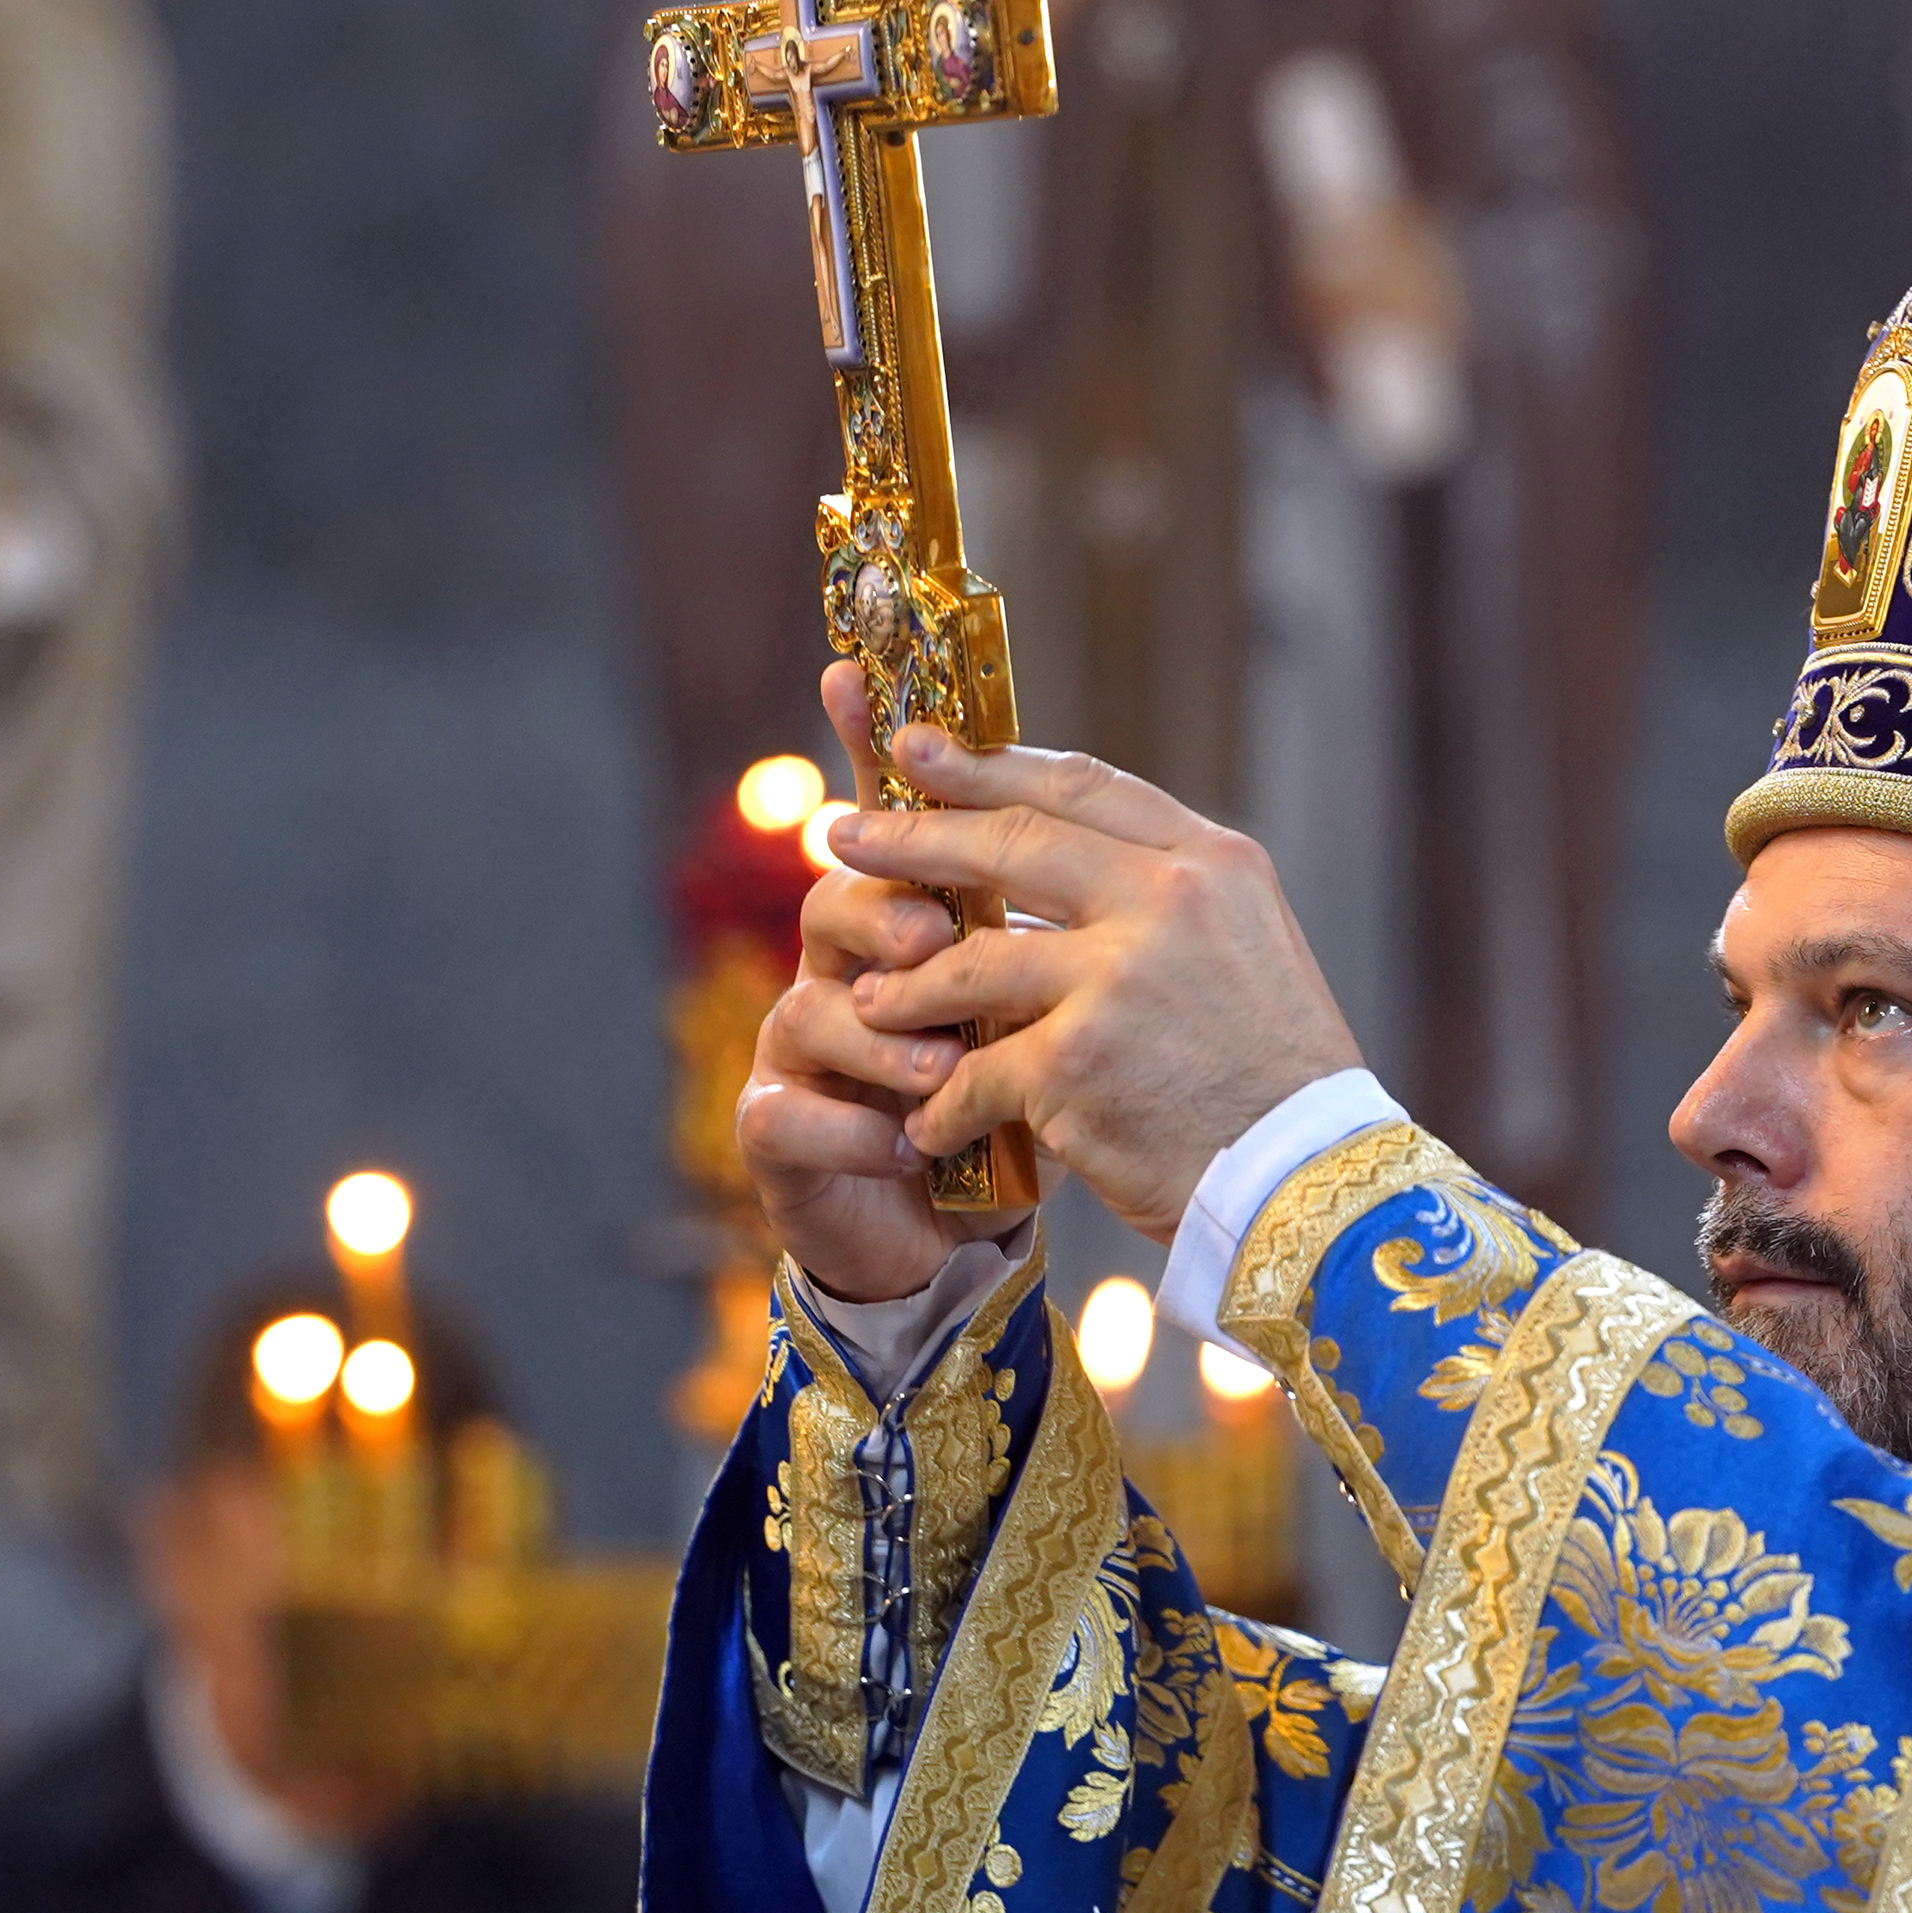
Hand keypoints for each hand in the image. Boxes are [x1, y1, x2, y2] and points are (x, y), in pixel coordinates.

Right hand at [734, 665, 1017, 1300]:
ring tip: (944, 1067)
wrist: (969, 1239)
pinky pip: (789, 1113)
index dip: (870, 747)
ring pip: (810, 1005)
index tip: (850, 673)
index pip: (896, 825)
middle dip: (887, 909)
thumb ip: (1069, 918)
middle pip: (838, 900)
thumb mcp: (1070, 1005)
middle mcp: (847, 967)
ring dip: (881, 1033)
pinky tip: (908, 1147)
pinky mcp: (778, 1131)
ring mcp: (801, 1047)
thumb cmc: (1029, 1105)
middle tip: (937, 936)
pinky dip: (852, 1130)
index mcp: (916, 917)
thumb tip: (1132, 816)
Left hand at [827, 719, 1361, 1243]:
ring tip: (868, 1003)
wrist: (1307, 1182)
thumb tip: (1063, 855)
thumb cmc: (1273, 1075)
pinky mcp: (1075, 1063)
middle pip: (1009, 844)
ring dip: (907, 987)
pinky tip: (925, 1125)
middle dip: (913, 838)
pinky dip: (942, 1106)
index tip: (920, 748)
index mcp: (1211, 862)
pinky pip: (974, 1073)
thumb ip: (1167, 896)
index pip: (1081, 786)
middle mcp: (1167, 902)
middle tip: (844, 833)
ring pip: (970, 961)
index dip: (988, 763)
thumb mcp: (1247, 946)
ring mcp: (1117, 979)